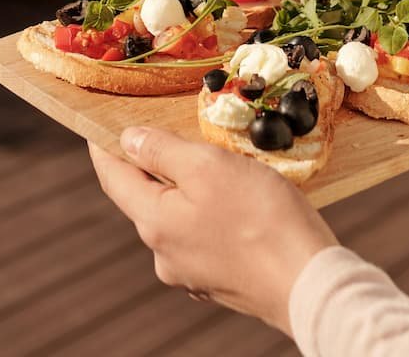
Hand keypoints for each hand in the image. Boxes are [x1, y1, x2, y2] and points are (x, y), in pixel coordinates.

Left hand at [89, 126, 337, 334]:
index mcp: (153, 222)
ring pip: (175, 217)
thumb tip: (126, 140)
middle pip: (144, 198)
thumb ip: (161, 151)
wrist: (309, 284)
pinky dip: (208, 214)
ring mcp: (191, 272)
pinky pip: (202, 236)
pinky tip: (235, 203)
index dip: (103, 146)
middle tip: (165, 132)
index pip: (112, 177)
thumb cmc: (261, 219)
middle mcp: (164, 253)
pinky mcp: (219, 280)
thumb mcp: (207, 167)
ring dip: (185, 190)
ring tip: (212, 165)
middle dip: (151, 165)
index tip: (99, 124)